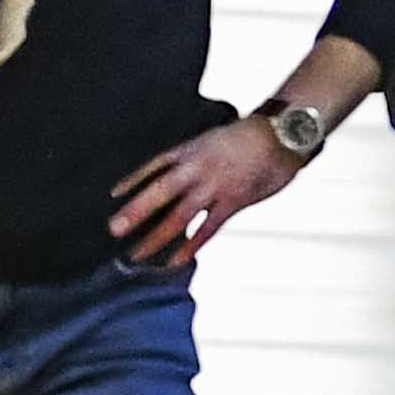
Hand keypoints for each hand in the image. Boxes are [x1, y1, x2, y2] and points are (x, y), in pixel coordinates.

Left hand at [109, 114, 307, 263]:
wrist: (280, 134)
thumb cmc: (253, 134)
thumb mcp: (218, 137)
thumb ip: (202, 156)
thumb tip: (191, 172)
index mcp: (191, 151)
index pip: (154, 166)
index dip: (133, 181)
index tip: (113, 194)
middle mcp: (197, 170)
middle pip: (159, 193)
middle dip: (135, 212)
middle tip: (114, 229)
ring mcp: (214, 188)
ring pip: (179, 215)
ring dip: (156, 236)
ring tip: (137, 254)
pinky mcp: (233, 202)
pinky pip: (208, 227)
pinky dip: (192, 245)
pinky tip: (177, 260)